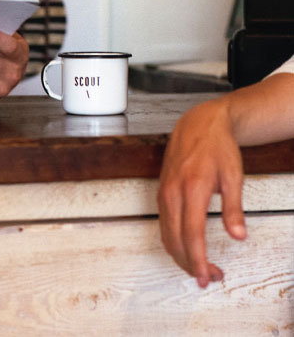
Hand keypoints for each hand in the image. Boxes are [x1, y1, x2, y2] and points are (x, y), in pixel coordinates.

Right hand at [157, 98, 246, 287]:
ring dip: (180, 255)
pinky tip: (185, 246)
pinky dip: (172, 240)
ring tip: (199, 266)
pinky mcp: (161, 190)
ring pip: (166, 234)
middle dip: (190, 264)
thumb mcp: (233, 175)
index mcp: (192, 188)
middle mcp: (173, 192)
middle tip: (208, 277)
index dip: (199, 260)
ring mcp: (164, 191)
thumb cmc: (217, 146)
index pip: (192, 234)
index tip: (208, 276)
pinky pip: (163, 223)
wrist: (198, 124)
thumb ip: (234, 207)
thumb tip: (238, 235)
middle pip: (175, 239)